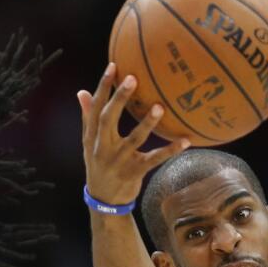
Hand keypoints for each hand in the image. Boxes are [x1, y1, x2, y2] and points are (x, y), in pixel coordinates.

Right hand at [78, 62, 189, 205]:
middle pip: (109, 119)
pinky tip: (186, 141)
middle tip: (133, 78)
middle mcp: (103, 146)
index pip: (96, 107)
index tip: (113, 66)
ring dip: (147, 123)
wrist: (103, 200)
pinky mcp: (135, 172)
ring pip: (134, 139)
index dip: (103, 87)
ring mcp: (119, 160)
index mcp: (92, 136)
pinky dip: (170, 150)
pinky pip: (155, 159)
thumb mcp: (88, 143)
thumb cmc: (97, 165)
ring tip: (159, 107)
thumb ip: (87, 118)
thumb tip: (81, 92)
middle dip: (120, 98)